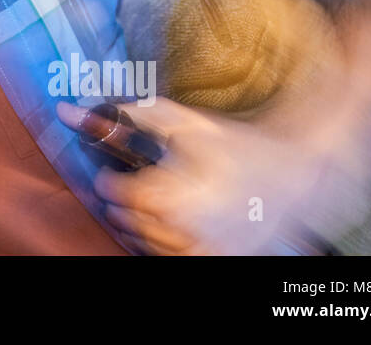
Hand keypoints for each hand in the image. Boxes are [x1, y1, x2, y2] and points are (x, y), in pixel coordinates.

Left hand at [57, 98, 334, 254]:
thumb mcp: (184, 122)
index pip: (112, 194)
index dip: (115, 178)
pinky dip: (169, 242)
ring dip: (148, 222)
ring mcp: (199, 252)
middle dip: (130, 200)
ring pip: (145, 242)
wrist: (299, 174)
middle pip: (125, 220)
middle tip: (152, 183)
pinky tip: (184, 221)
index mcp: (168, 196)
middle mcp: (181, 231)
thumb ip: (130, 117)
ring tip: (170, 201)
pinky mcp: (215, 261)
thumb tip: (70, 109)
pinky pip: (171, 258)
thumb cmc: (239, 146)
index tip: (124, 171)